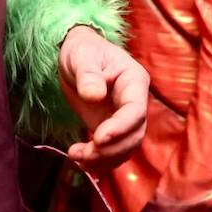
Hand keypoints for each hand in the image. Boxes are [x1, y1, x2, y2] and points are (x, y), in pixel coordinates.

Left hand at [57, 26, 148, 171]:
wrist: (77, 55)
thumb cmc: (82, 49)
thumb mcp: (81, 56)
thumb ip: (88, 75)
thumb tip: (94, 96)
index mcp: (134, 81)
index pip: (135, 111)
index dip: (120, 128)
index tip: (98, 138)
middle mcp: (134, 103)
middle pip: (133, 135)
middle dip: (110, 150)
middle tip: (83, 154)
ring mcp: (124, 118)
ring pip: (124, 148)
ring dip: (103, 159)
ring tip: (76, 156)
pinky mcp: (111, 129)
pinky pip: (112, 151)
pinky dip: (98, 161)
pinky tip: (79, 159)